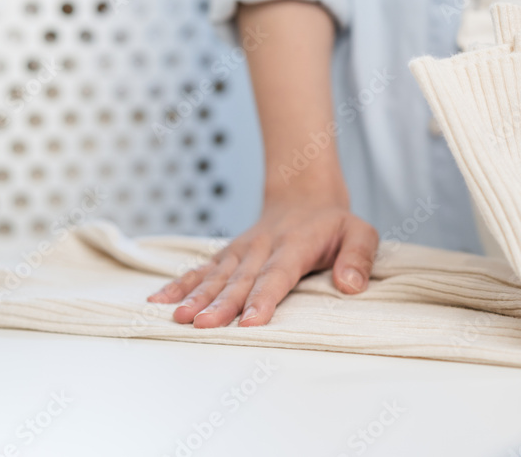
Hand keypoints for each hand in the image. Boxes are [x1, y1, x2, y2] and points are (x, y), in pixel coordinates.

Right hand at [147, 184, 377, 327]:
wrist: (304, 195)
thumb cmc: (335, 224)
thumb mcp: (361, 233)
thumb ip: (359, 257)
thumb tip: (351, 286)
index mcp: (295, 245)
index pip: (278, 275)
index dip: (263, 298)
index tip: (251, 322)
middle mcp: (263, 247)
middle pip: (240, 279)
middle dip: (222, 304)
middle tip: (204, 325)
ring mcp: (242, 250)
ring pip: (216, 275)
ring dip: (196, 297)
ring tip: (179, 318)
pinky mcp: (228, 254)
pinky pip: (201, 269)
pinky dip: (179, 284)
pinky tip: (159, 301)